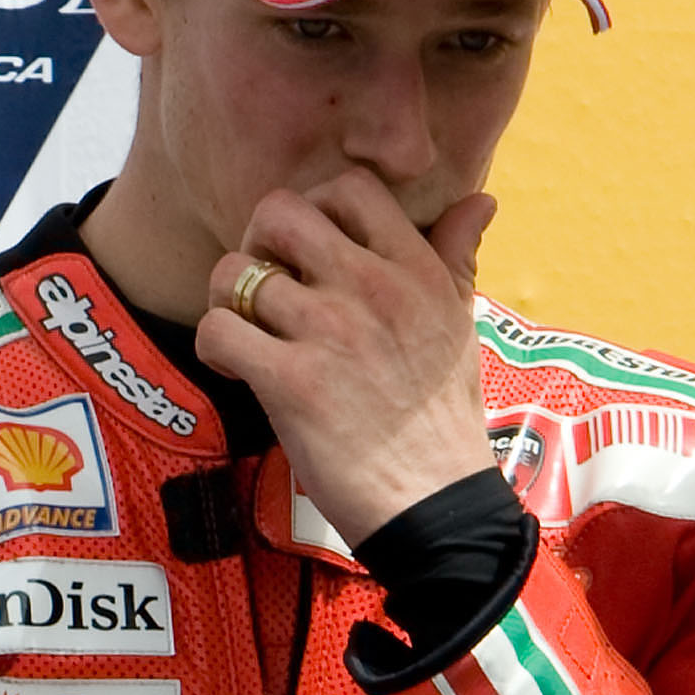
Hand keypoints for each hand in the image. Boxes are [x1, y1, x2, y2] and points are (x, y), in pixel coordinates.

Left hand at [194, 170, 499, 547]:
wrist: (436, 506)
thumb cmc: (445, 420)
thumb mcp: (462, 326)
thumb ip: (458, 258)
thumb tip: (480, 201)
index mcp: (415, 271)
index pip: (350, 188)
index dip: (315, 208)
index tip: (310, 251)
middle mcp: (372, 289)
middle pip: (279, 212)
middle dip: (258, 241)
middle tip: (265, 283)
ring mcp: (330, 333)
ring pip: (236, 271)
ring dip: (228, 300)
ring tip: (246, 331)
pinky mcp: (292, 382)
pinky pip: (219, 329)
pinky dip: (214, 345)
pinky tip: (235, 366)